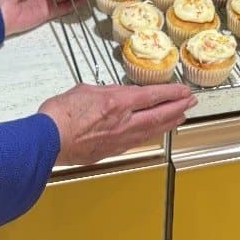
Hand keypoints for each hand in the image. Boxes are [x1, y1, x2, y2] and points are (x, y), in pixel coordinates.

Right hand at [39, 81, 195, 167]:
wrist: (49, 140)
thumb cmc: (60, 115)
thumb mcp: (84, 89)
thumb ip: (104, 90)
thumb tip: (114, 93)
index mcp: (117, 102)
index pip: (153, 96)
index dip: (172, 93)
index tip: (183, 90)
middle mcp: (124, 122)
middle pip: (159, 114)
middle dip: (178, 107)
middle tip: (191, 103)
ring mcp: (120, 138)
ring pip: (153, 130)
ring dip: (169, 122)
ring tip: (180, 117)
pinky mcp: (112, 150)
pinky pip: (139, 140)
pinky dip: (152, 134)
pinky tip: (155, 132)